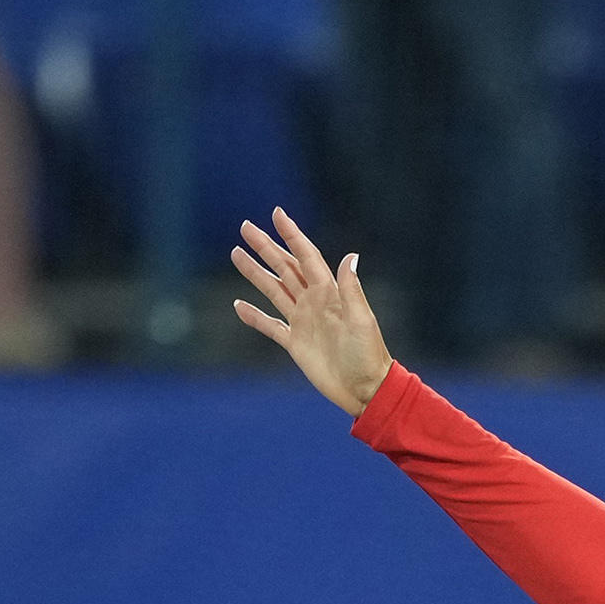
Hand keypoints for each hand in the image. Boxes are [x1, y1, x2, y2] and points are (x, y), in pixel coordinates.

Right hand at [228, 212, 392, 415]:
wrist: (365, 389)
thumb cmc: (368, 354)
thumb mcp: (362, 319)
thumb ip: (351, 289)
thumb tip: (351, 256)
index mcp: (329, 292)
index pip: (306, 256)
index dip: (291, 235)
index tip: (277, 214)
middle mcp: (313, 302)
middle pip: (285, 267)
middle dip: (266, 247)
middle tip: (246, 227)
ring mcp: (302, 321)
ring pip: (274, 290)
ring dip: (255, 273)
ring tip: (236, 254)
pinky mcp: (295, 343)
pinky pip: (270, 326)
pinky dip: (254, 316)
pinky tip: (238, 305)